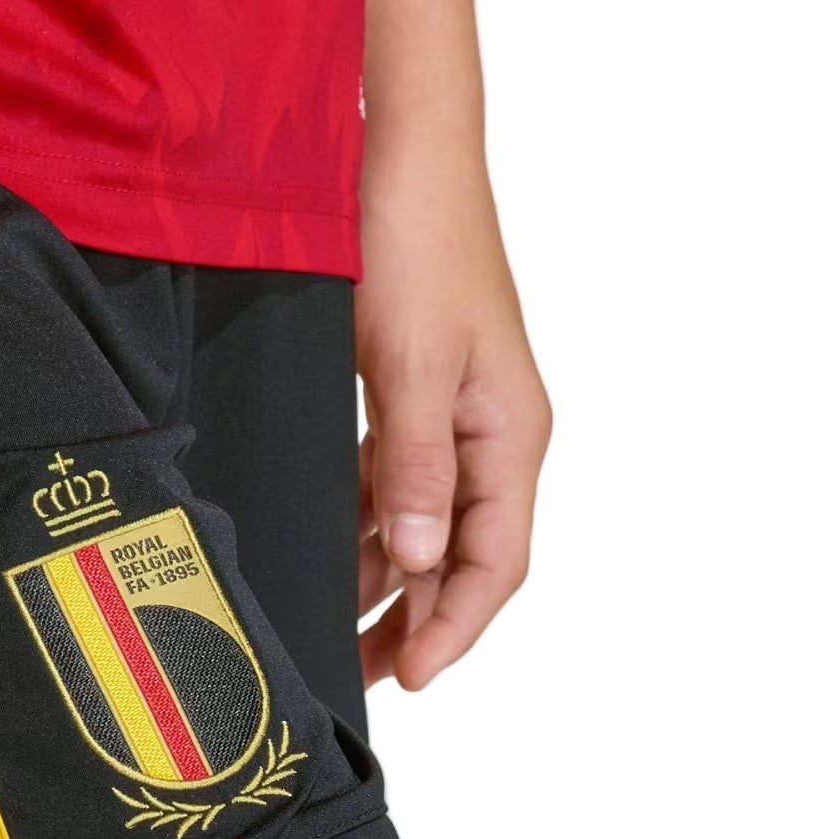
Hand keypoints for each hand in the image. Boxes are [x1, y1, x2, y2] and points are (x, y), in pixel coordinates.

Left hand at [355, 154, 549, 690]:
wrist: (398, 160)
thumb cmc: (416, 245)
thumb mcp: (411, 365)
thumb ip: (415, 468)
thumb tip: (416, 560)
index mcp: (511, 434)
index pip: (494, 560)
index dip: (454, 626)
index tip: (411, 678)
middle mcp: (488, 434)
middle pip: (461, 555)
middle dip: (417, 621)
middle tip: (361, 675)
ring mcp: (451, 416)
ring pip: (421, 525)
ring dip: (383, 579)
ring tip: (333, 628)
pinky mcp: (411, 396)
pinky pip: (392, 483)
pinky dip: (363, 523)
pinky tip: (326, 549)